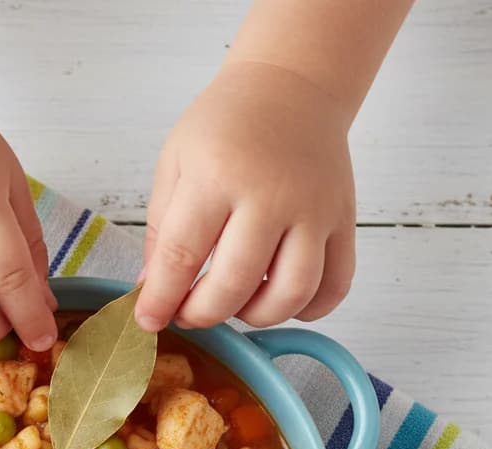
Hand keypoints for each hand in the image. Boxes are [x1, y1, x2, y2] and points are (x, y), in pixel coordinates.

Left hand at [136, 61, 355, 331]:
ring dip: (255, 317)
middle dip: (202, 314)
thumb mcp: (176, 163)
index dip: (160, 299)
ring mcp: (314, 210)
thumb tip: (152, 290)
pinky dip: (308, 309)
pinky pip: (334, 286)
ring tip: (235, 303)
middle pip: (235, 285)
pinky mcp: (343, 220)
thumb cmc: (227, 125)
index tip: (148, 321)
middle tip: (188, 312)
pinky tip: (280, 300)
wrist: (293, 85)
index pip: (182, 256)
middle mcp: (271, 195)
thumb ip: (161, 229)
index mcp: (217, 176)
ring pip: (291, 295)